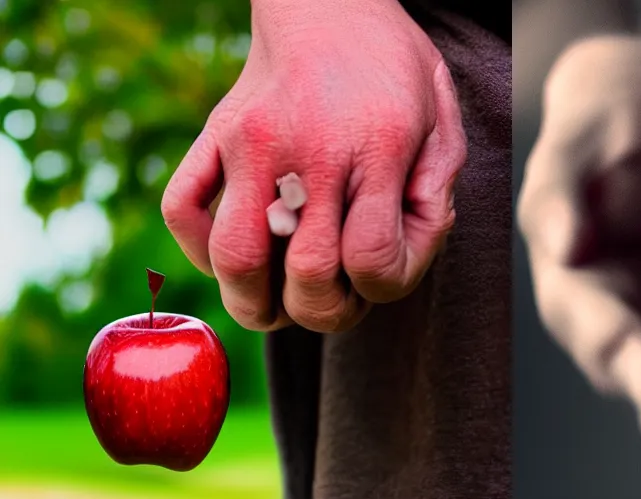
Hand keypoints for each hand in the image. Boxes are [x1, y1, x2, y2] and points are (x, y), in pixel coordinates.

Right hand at [162, 0, 465, 332]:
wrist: (326, 1)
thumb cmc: (392, 74)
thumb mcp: (442, 127)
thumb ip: (434, 201)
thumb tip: (396, 261)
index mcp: (375, 150)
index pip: (371, 261)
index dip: (383, 288)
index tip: (382, 269)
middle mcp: (308, 150)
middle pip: (306, 276)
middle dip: (327, 310)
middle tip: (336, 297)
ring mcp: (250, 144)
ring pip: (235, 260)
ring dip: (258, 303)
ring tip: (280, 302)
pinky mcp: (214, 136)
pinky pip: (182, 210)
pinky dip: (201, 252)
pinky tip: (239, 257)